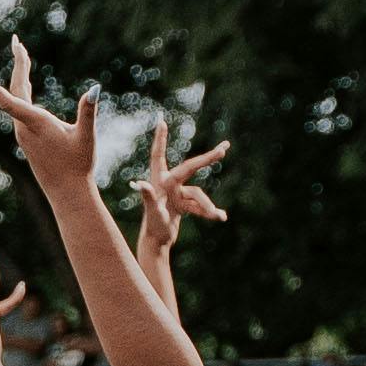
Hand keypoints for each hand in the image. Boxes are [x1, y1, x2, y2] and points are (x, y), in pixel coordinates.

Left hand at [0, 39, 93, 185]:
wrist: (67, 192)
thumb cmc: (78, 165)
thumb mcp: (86, 136)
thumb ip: (88, 112)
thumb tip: (94, 89)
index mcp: (35, 123)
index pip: (8, 100)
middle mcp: (24, 127)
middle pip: (15, 90)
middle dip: (18, 63)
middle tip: (17, 41)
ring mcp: (24, 132)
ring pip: (17, 97)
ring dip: (20, 74)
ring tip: (22, 53)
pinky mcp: (27, 136)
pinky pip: (19, 106)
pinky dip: (22, 89)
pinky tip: (25, 83)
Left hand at [134, 128, 233, 245]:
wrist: (157, 244)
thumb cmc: (153, 227)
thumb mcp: (153, 213)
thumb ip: (148, 197)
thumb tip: (141, 183)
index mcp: (160, 181)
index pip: (159, 155)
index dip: (161, 138)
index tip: (161, 121)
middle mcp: (169, 184)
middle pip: (191, 167)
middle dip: (208, 158)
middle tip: (225, 148)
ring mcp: (178, 193)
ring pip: (198, 195)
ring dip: (207, 206)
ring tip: (218, 217)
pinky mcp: (184, 204)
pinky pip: (201, 206)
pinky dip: (210, 212)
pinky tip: (221, 218)